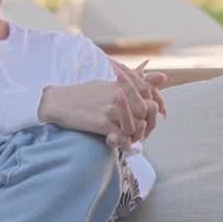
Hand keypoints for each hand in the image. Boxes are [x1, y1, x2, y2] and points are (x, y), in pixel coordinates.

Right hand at [39, 66, 164, 149]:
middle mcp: (119, 95)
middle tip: (142, 132)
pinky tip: (118, 143)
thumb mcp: (108, 84)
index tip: (154, 116)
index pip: (150, 92)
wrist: (58, 103)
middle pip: (148, 111)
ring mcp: (112, 110)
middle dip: (148, 124)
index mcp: (121, 85)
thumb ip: (135, 82)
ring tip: (130, 139)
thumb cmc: (83, 94)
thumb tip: (164, 76)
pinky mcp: (102, 124)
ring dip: (136, 136)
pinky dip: (124, 144)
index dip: (156, 105)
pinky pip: (123, 138)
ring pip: (138, 126)